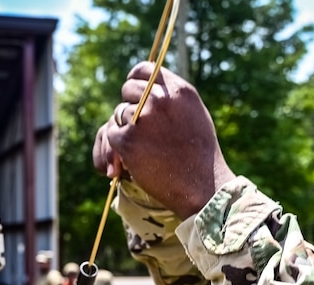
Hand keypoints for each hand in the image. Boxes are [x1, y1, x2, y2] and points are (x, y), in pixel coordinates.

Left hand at [93, 62, 235, 218]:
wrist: (202, 186)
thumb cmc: (200, 156)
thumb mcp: (194, 115)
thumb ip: (172, 98)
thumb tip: (148, 86)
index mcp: (179, 91)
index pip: (145, 69)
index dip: (135, 80)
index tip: (133, 92)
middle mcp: (160, 99)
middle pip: (127, 90)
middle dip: (130, 107)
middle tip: (140, 128)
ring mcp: (143, 119)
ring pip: (119, 114)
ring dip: (126, 130)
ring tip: (145, 148)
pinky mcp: (128, 140)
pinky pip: (112, 134)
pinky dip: (118, 147)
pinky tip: (135, 158)